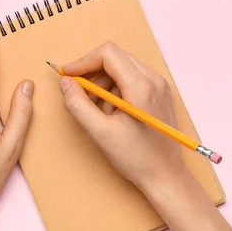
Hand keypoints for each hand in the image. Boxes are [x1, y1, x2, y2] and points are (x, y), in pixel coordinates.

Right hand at [58, 41, 186, 193]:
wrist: (166, 176)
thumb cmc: (137, 158)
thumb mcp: (100, 133)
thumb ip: (78, 104)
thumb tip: (65, 83)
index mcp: (141, 86)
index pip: (107, 54)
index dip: (83, 62)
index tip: (67, 76)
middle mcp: (154, 79)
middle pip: (115, 57)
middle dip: (92, 73)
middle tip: (79, 94)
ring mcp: (159, 85)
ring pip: (122, 67)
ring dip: (103, 83)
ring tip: (98, 110)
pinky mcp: (160, 93)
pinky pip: (132, 78)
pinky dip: (115, 89)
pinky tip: (112, 113)